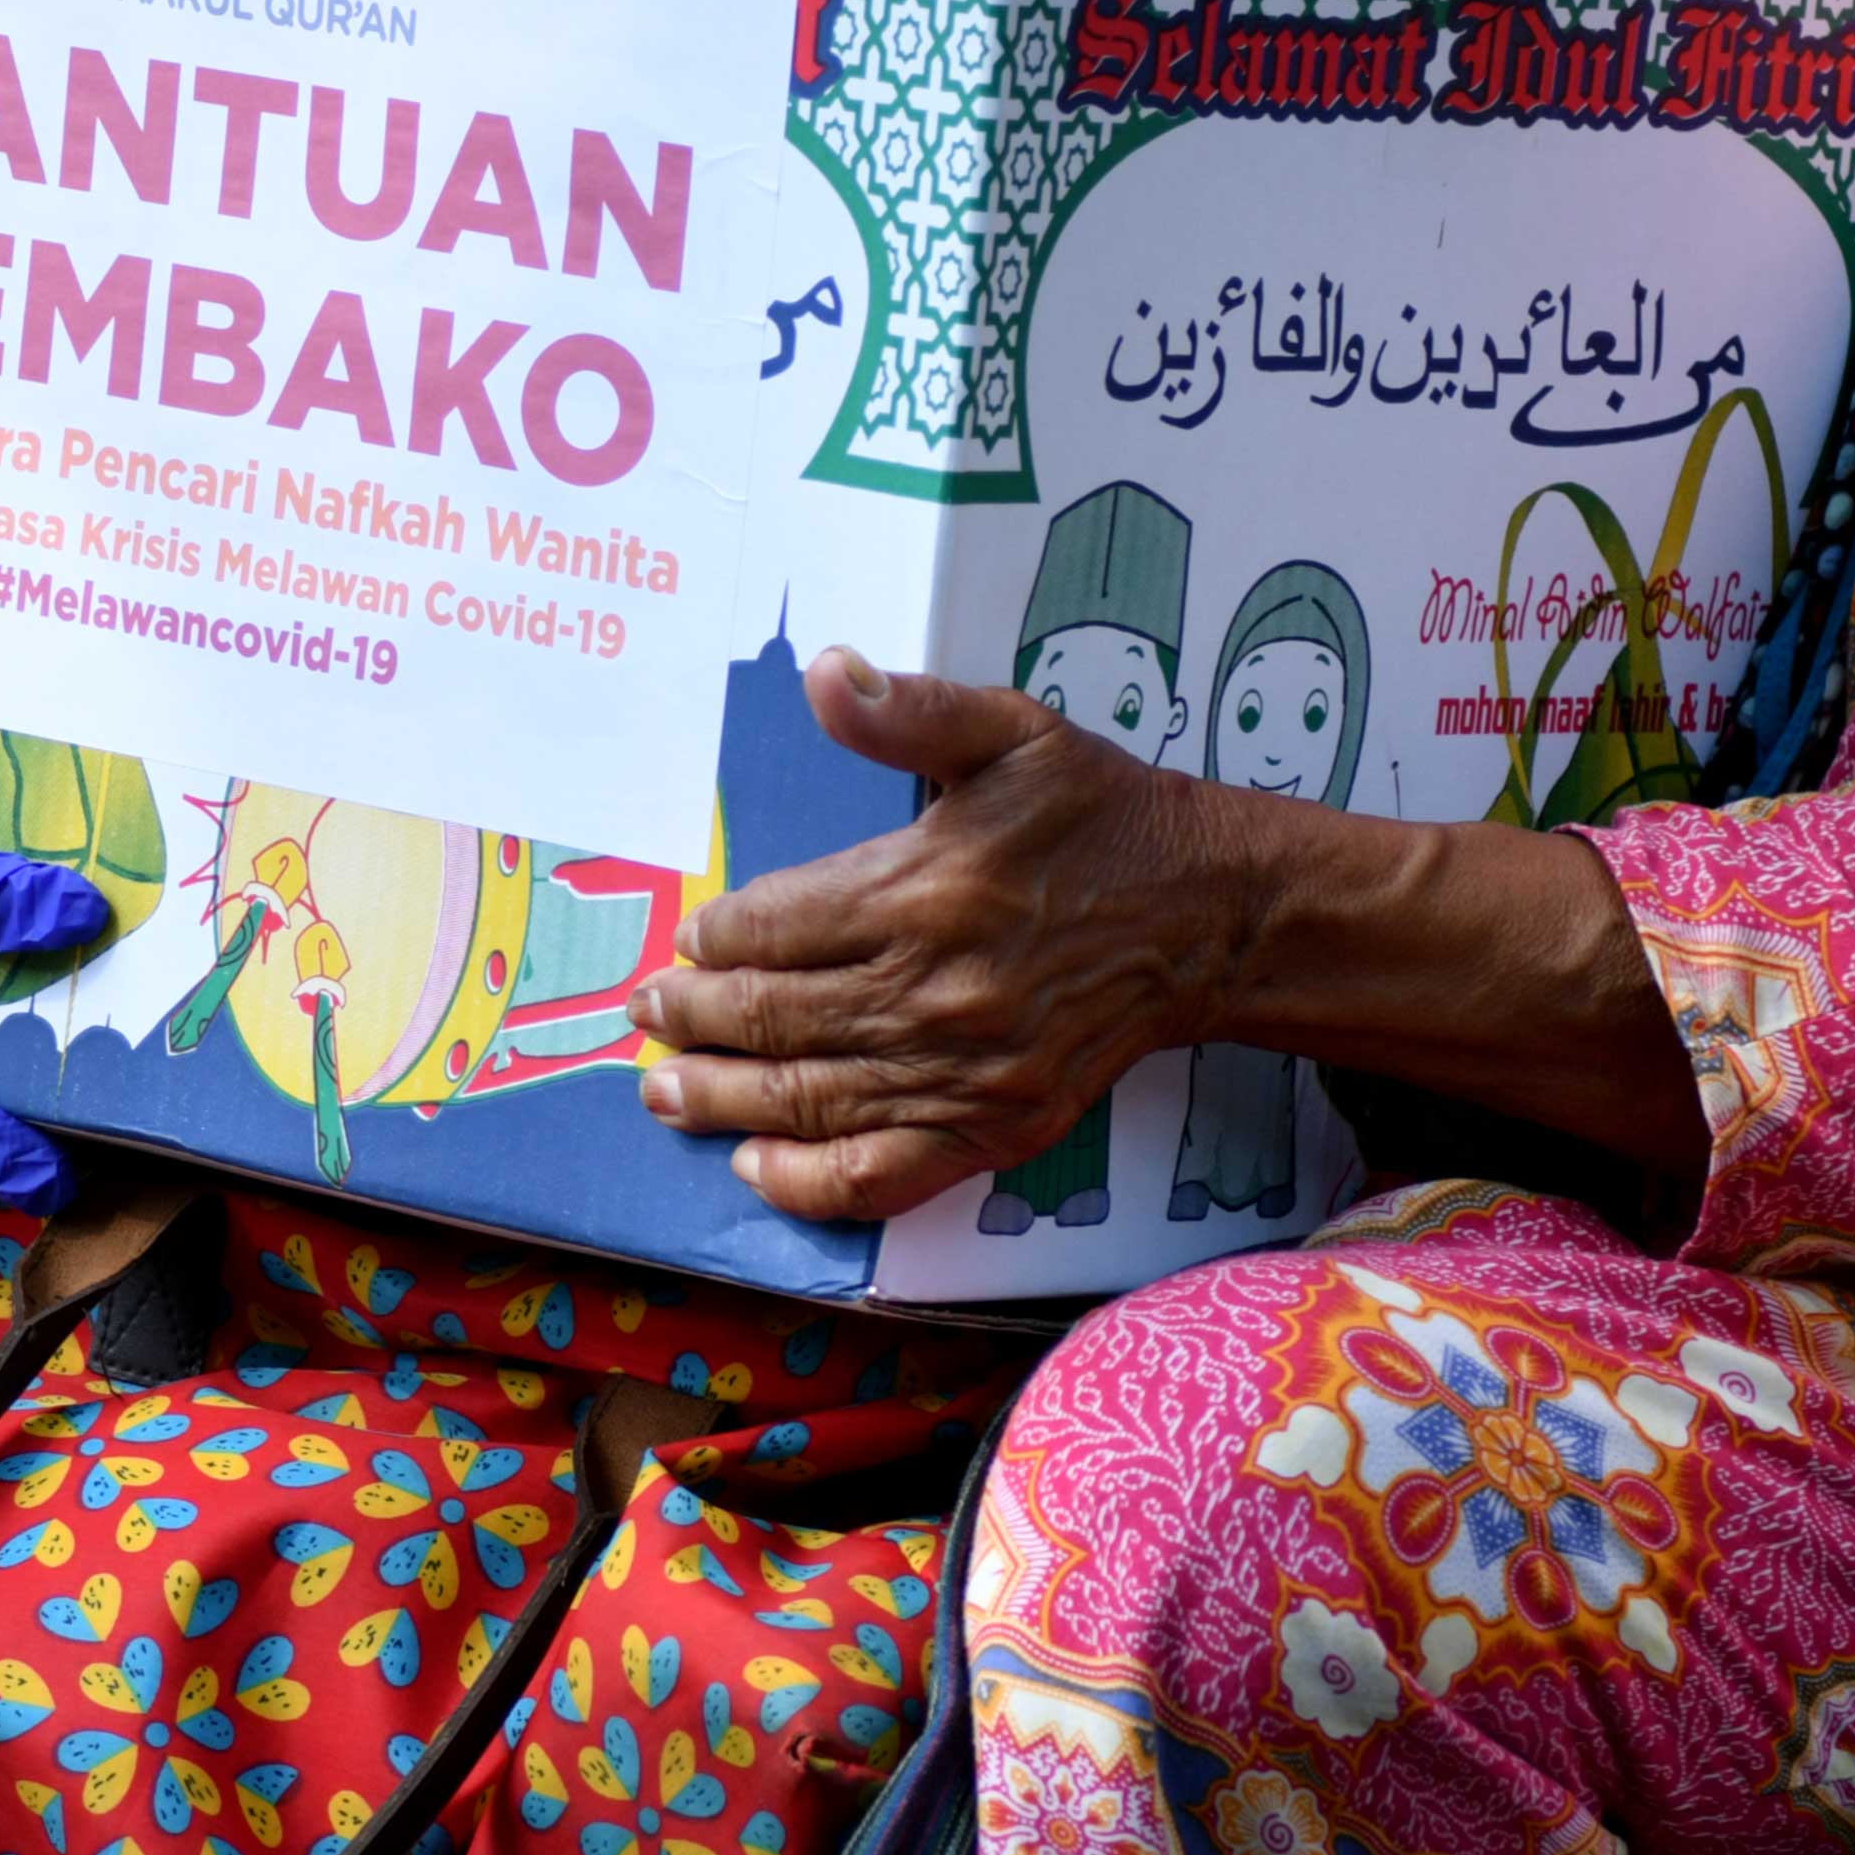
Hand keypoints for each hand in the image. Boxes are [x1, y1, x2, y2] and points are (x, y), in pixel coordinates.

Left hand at [629, 662, 1244, 1226]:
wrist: (1207, 916)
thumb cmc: (1099, 818)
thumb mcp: (1012, 734)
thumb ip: (910, 712)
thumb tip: (825, 674)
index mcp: (921, 892)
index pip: (775, 928)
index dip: (716, 939)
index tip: (689, 940)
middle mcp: (932, 990)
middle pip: (774, 1017)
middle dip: (693, 1019)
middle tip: (646, 1014)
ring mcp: (963, 1072)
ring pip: (810, 1097)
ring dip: (721, 1098)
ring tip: (663, 1091)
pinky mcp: (994, 1128)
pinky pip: (882, 1173)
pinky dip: (809, 1180)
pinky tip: (756, 1165)